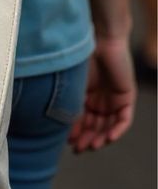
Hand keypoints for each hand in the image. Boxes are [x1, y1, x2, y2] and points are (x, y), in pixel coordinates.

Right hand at [68, 36, 136, 153]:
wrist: (100, 40)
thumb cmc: (81, 58)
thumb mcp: (74, 87)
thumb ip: (72, 106)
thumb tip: (61, 128)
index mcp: (86, 96)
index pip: (83, 121)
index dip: (76, 133)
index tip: (67, 142)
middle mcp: (101, 100)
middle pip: (96, 126)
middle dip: (87, 138)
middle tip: (79, 149)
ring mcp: (114, 99)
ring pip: (109, 126)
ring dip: (101, 138)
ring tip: (92, 146)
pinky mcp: (127, 97)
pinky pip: (124, 120)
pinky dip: (117, 130)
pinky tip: (107, 138)